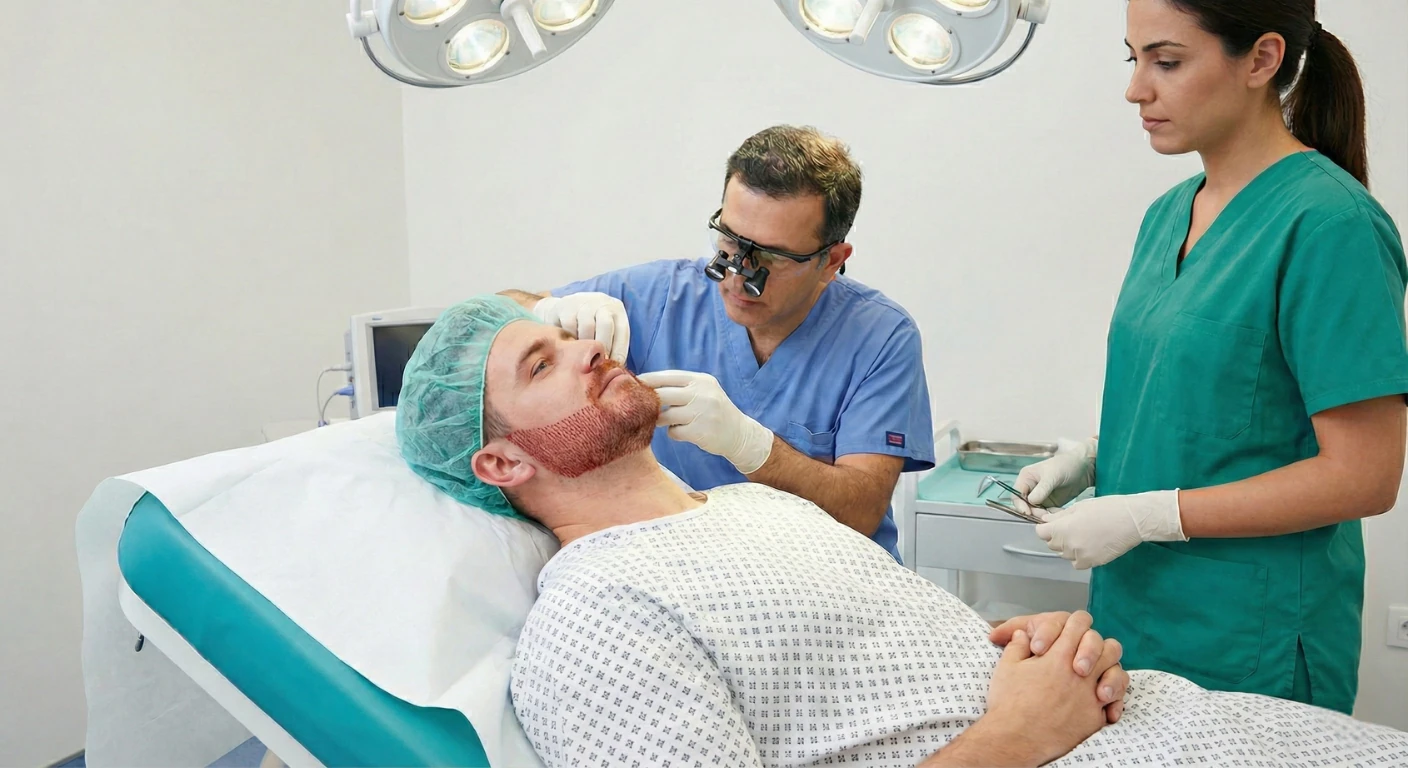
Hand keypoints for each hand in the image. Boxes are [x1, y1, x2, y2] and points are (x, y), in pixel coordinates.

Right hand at [532, 292, 629, 363]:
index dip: (619, 350)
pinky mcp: (566, 306)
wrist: (565, 308)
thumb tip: (617, 366)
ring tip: (584, 355)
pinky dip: (571, 338)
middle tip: (598, 361)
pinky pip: (570, 325)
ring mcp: (583, 303)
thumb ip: (612, 346)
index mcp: (616, 309)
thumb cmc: (591, 326)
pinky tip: (571, 344)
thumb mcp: (606, 331)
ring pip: (587, 326)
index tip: (614, 365)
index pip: (622, 330)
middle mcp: (601, 302)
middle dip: (603, 346)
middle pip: (605, 325)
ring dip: (585, 344)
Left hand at [636, 370, 773, 473]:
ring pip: (665, 415)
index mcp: (701, 380)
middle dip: (646, 401)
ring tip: (664, 421)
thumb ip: (680, 386)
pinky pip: (673, 432)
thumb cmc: (714, 410)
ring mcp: (701, 413)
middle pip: (662, 395)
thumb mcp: (704, 391)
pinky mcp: (700, 432)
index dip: (646, 380)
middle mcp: (702, 394)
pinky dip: (674, 433)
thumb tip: (645, 385)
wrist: (740, 434)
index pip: (666, 376)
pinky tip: (683, 432)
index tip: (630, 385)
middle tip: (635, 406)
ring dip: (660, 420)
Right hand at [984, 612, 1123, 764]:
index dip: (1076, 624)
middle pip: (1107, 646)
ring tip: (1098, 674)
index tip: (1070, 631)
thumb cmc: (1009, 702)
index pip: (1078, 624)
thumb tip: (1024, 635)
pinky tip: (1101, 699)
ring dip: (1110, 669)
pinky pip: (1115, 703)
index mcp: (1058, 655)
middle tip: (1084, 654)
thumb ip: (1017, 645)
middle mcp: (1079, 673)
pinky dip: (1112, 699)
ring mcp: (1090, 696)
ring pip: (1117, 672)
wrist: (1015, 738)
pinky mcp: (1094, 718)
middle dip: (1098, 646)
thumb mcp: (1007, 666)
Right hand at [1013, 437, 1097, 509]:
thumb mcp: (1053, 475)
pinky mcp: (1050, 503)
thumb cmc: (1066, 465)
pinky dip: (1050, 516)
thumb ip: (1042, 489)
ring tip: (1052, 516)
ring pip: (1034, 511)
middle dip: (1032, 512)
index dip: (1019, 504)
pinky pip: (1045, 513)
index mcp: (1026, 478)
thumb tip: (1031, 501)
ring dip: (1041, 515)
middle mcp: (1030, 488)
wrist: (1084, 468)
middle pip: (1024, 505)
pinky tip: (1058, 515)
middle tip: (1043, 516)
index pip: (1016, 494)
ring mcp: (1040, 496)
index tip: (1027, 512)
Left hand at [1035, 490, 1185, 568]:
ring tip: (1084, 534)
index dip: (1045, 528)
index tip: (1052, 525)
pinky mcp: (1092, 563)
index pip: (1041, 533)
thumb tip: (1046, 521)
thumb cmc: (1108, 509)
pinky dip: (1079, 556)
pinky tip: (1090, 545)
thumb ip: (1060, 517)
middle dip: (1057, 536)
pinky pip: (1077, 562)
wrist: (1132, 521)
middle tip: (1072, 527)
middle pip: (1052, 544)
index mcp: (1063, 529)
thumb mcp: (1079, 507)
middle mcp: (1069, 545)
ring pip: (1064, 554)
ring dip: (1069, 546)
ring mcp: (1080, 556)